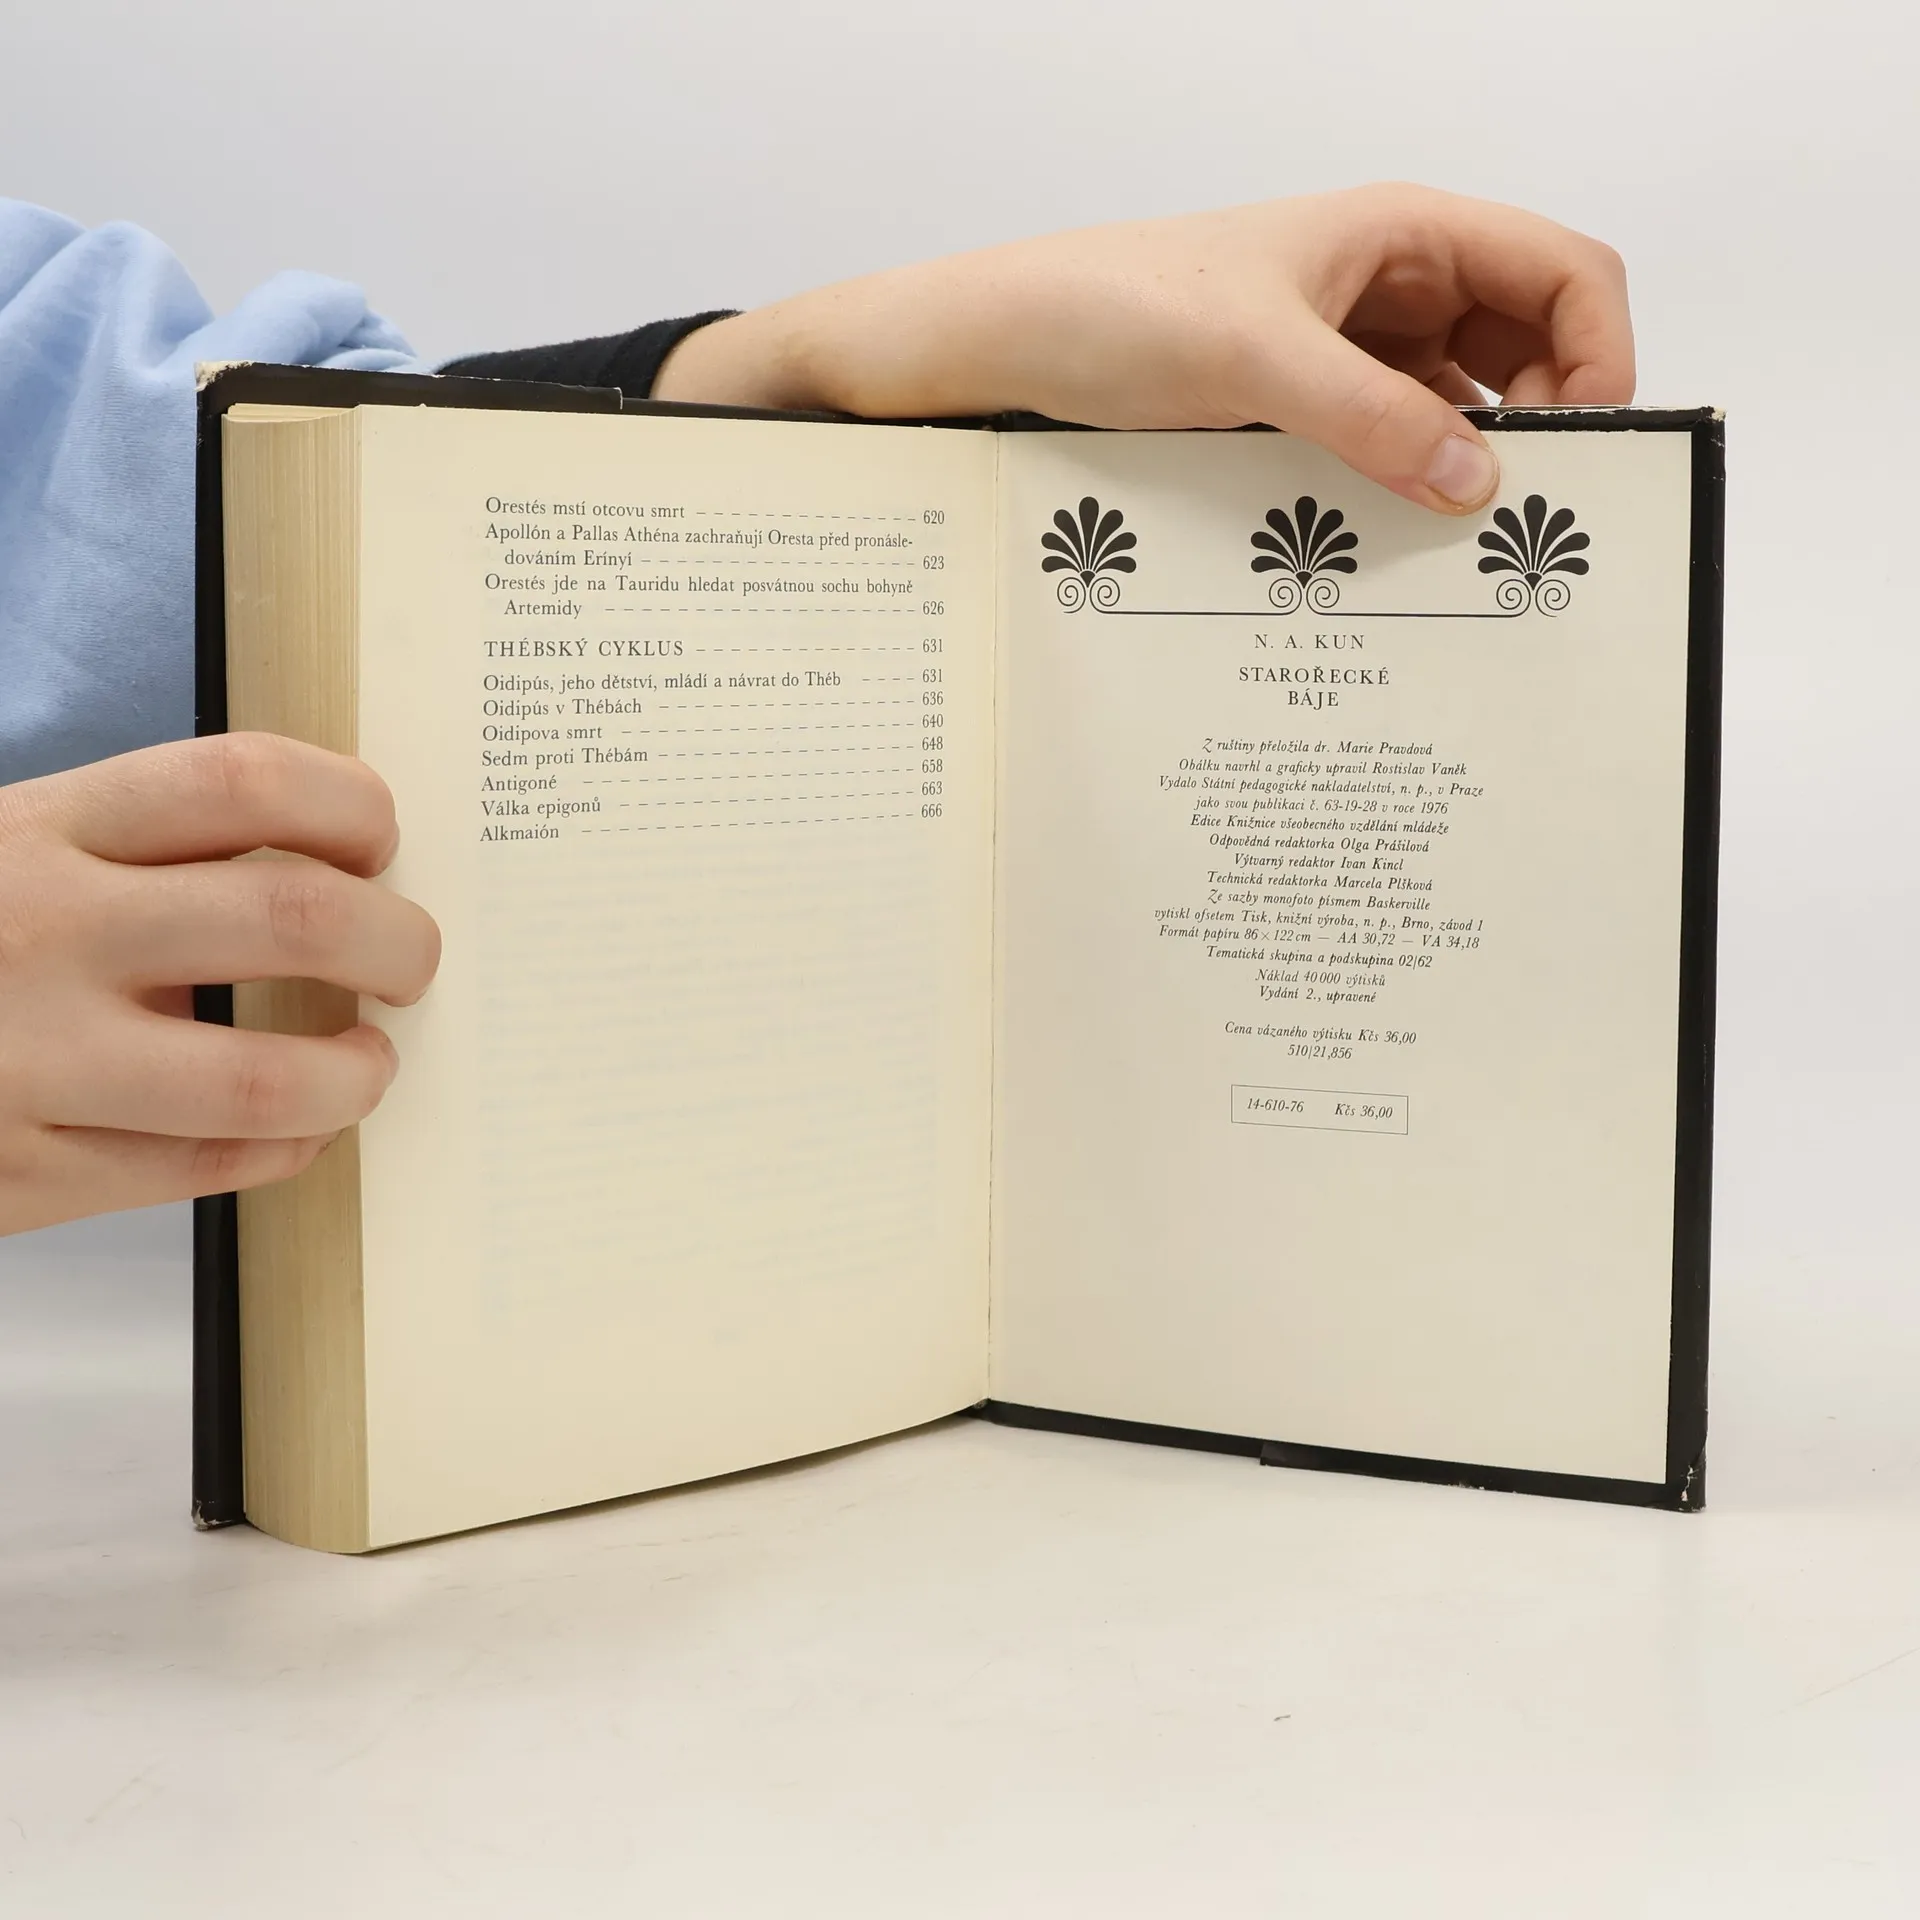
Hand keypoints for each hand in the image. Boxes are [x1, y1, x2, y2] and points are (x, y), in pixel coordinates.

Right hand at [0, 734, 439, 1235]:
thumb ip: (144, 854)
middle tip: (412, 959)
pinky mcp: (23, 1172)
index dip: (349, 803)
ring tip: (366, 1058)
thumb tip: (339, 871)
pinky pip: (206, 1168)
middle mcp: (41, 931)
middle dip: (396, 939)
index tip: (380, 838)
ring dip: (354, 1071)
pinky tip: (297, 1125)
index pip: (241, 781)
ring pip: (265, 1076)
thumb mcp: (16, 853)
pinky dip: (285, 1147)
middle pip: (292, 914)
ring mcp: (30, 1058)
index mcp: (40, 829)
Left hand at [656, 182, 1633, 514]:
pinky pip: (1384, 448)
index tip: (1586, 449)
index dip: (1601, 353)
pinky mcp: (1297, 409)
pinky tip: (1392, 547)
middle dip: (1545, 427)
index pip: (1563, 272)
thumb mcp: (1255, 359)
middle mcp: (1388, 288)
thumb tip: (1479, 483)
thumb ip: (1374, 418)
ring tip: (1463, 552)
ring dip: (1467, 471)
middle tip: (1530, 523)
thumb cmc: (1114, 306)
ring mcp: (1345, 352)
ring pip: (1455, 412)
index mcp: (1403, 234)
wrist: (998, 346)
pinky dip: (1401, 492)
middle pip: (1526, 350)